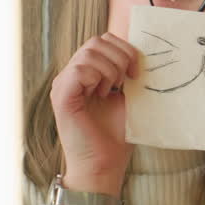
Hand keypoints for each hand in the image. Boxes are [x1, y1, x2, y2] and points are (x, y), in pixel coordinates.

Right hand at [49, 34, 137, 196]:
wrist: (104, 164)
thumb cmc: (115, 135)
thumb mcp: (127, 98)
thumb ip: (129, 75)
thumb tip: (143, 54)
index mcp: (86, 74)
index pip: (102, 40)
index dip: (124, 49)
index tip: (137, 73)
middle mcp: (71, 76)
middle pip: (96, 41)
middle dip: (120, 57)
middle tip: (127, 81)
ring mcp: (64, 85)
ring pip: (89, 53)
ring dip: (110, 70)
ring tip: (112, 91)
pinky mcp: (61, 96)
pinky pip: (78, 70)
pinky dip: (96, 78)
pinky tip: (100, 95)